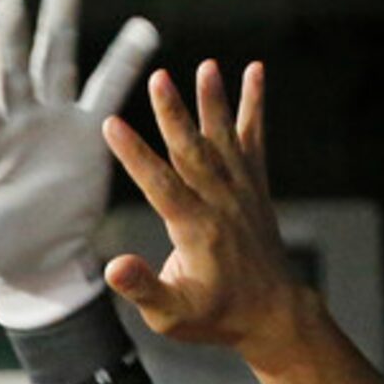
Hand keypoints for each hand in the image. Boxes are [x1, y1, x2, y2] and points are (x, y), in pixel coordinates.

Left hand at [0, 0, 156, 328]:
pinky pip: (109, 90)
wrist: (37, 259)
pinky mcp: (88, 131)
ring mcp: (51, 121)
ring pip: (55, 65)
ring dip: (58, 26)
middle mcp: (14, 124)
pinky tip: (143, 27)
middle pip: (12, 73)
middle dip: (11, 39)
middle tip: (7, 1)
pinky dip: (125, 61)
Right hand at [101, 59, 314, 369]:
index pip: (160, 186)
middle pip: (193, 152)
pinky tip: (254, 72)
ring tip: (206, 67)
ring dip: (213, 102)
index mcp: (196, 231)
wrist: (272, 313)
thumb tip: (113, 267)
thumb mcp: (171, 316)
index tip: (111, 125)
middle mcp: (221, 205)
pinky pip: (254, 140)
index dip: (135, 155)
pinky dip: (254, 106)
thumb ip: (143, 288)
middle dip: (173, 114)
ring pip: (223, 140)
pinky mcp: (255, 187)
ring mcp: (241, 192)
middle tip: (158, 78)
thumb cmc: (214, 317)